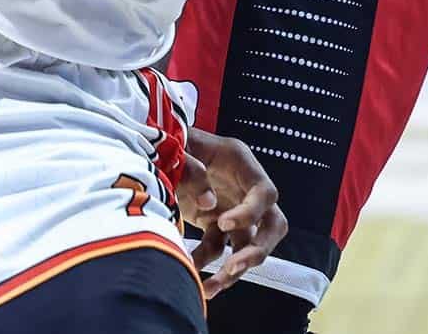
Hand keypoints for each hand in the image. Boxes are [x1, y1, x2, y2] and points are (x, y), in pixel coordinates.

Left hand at [177, 125, 286, 298]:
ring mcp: (233, 208)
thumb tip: (209, 206)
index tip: (223, 223)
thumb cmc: (171, 140)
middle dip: (256, 250)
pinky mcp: (217, 223)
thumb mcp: (179, 148)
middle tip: (232, 266)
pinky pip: (220, 249)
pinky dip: (207, 264)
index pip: (264, 193)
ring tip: (212, 287)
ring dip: (234, 269)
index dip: (251, 213)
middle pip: (272, 225)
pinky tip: (189, 270)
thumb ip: (192, 170)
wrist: (155, 146)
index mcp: (240, 162)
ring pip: (249, 244)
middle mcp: (244, 188)